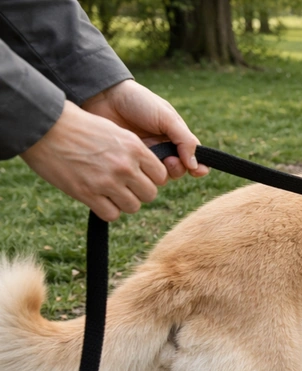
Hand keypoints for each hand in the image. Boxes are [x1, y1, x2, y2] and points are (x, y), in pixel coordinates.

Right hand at [20, 100, 168, 221]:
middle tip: (122, 186)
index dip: (150, 178)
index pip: (161, 175)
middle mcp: (125, 166)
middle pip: (149, 194)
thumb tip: (146, 171)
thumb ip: (132, 151)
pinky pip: (111, 214)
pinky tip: (96, 199)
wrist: (43, 126)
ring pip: (133, 206)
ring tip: (108, 192)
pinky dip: (106, 210)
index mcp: (134, 148)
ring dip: (122, 203)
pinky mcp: (88, 193)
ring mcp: (107, 181)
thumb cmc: (77, 126)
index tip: (138, 176)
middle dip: (138, 192)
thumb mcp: (113, 131)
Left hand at [83, 80, 208, 180]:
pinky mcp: (130, 161)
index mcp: (175, 136)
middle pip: (178, 170)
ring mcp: (146, 155)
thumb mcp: (166, 117)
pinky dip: (144, 172)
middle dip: (178, 168)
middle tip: (170, 161)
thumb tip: (195, 164)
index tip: (197, 171)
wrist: (104, 96)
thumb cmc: (138, 102)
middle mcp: (163, 148)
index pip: (193, 157)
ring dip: (161, 172)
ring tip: (154, 160)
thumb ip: (184, 140)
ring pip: (160, 175)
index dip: (198, 166)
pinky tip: (139, 163)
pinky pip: (142, 174)